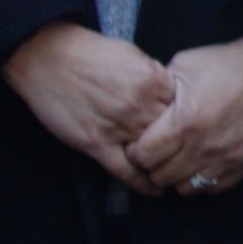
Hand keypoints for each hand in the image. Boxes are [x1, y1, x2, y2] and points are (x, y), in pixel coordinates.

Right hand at [2, 22, 177, 192]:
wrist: (47, 58)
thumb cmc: (89, 53)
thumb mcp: (133, 55)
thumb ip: (155, 78)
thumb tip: (172, 94)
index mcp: (153, 81)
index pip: (185, 107)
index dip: (190, 118)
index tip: (195, 127)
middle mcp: (140, 106)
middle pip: (173, 133)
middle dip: (181, 143)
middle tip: (191, 154)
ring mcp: (119, 127)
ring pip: (153, 154)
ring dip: (165, 164)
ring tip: (177, 174)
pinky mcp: (97, 144)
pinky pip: (126, 172)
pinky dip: (142, 184)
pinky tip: (155, 190)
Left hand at [127, 28, 242, 198]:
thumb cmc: (229, 63)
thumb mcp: (185, 65)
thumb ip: (159, 91)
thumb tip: (142, 109)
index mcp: (185, 121)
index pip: (143, 155)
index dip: (136, 149)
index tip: (140, 140)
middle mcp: (204, 146)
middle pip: (160, 176)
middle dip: (153, 164)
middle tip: (158, 149)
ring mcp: (226, 159)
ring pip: (185, 188)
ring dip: (177, 175)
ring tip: (179, 157)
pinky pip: (212, 189)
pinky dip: (202, 179)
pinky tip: (202, 161)